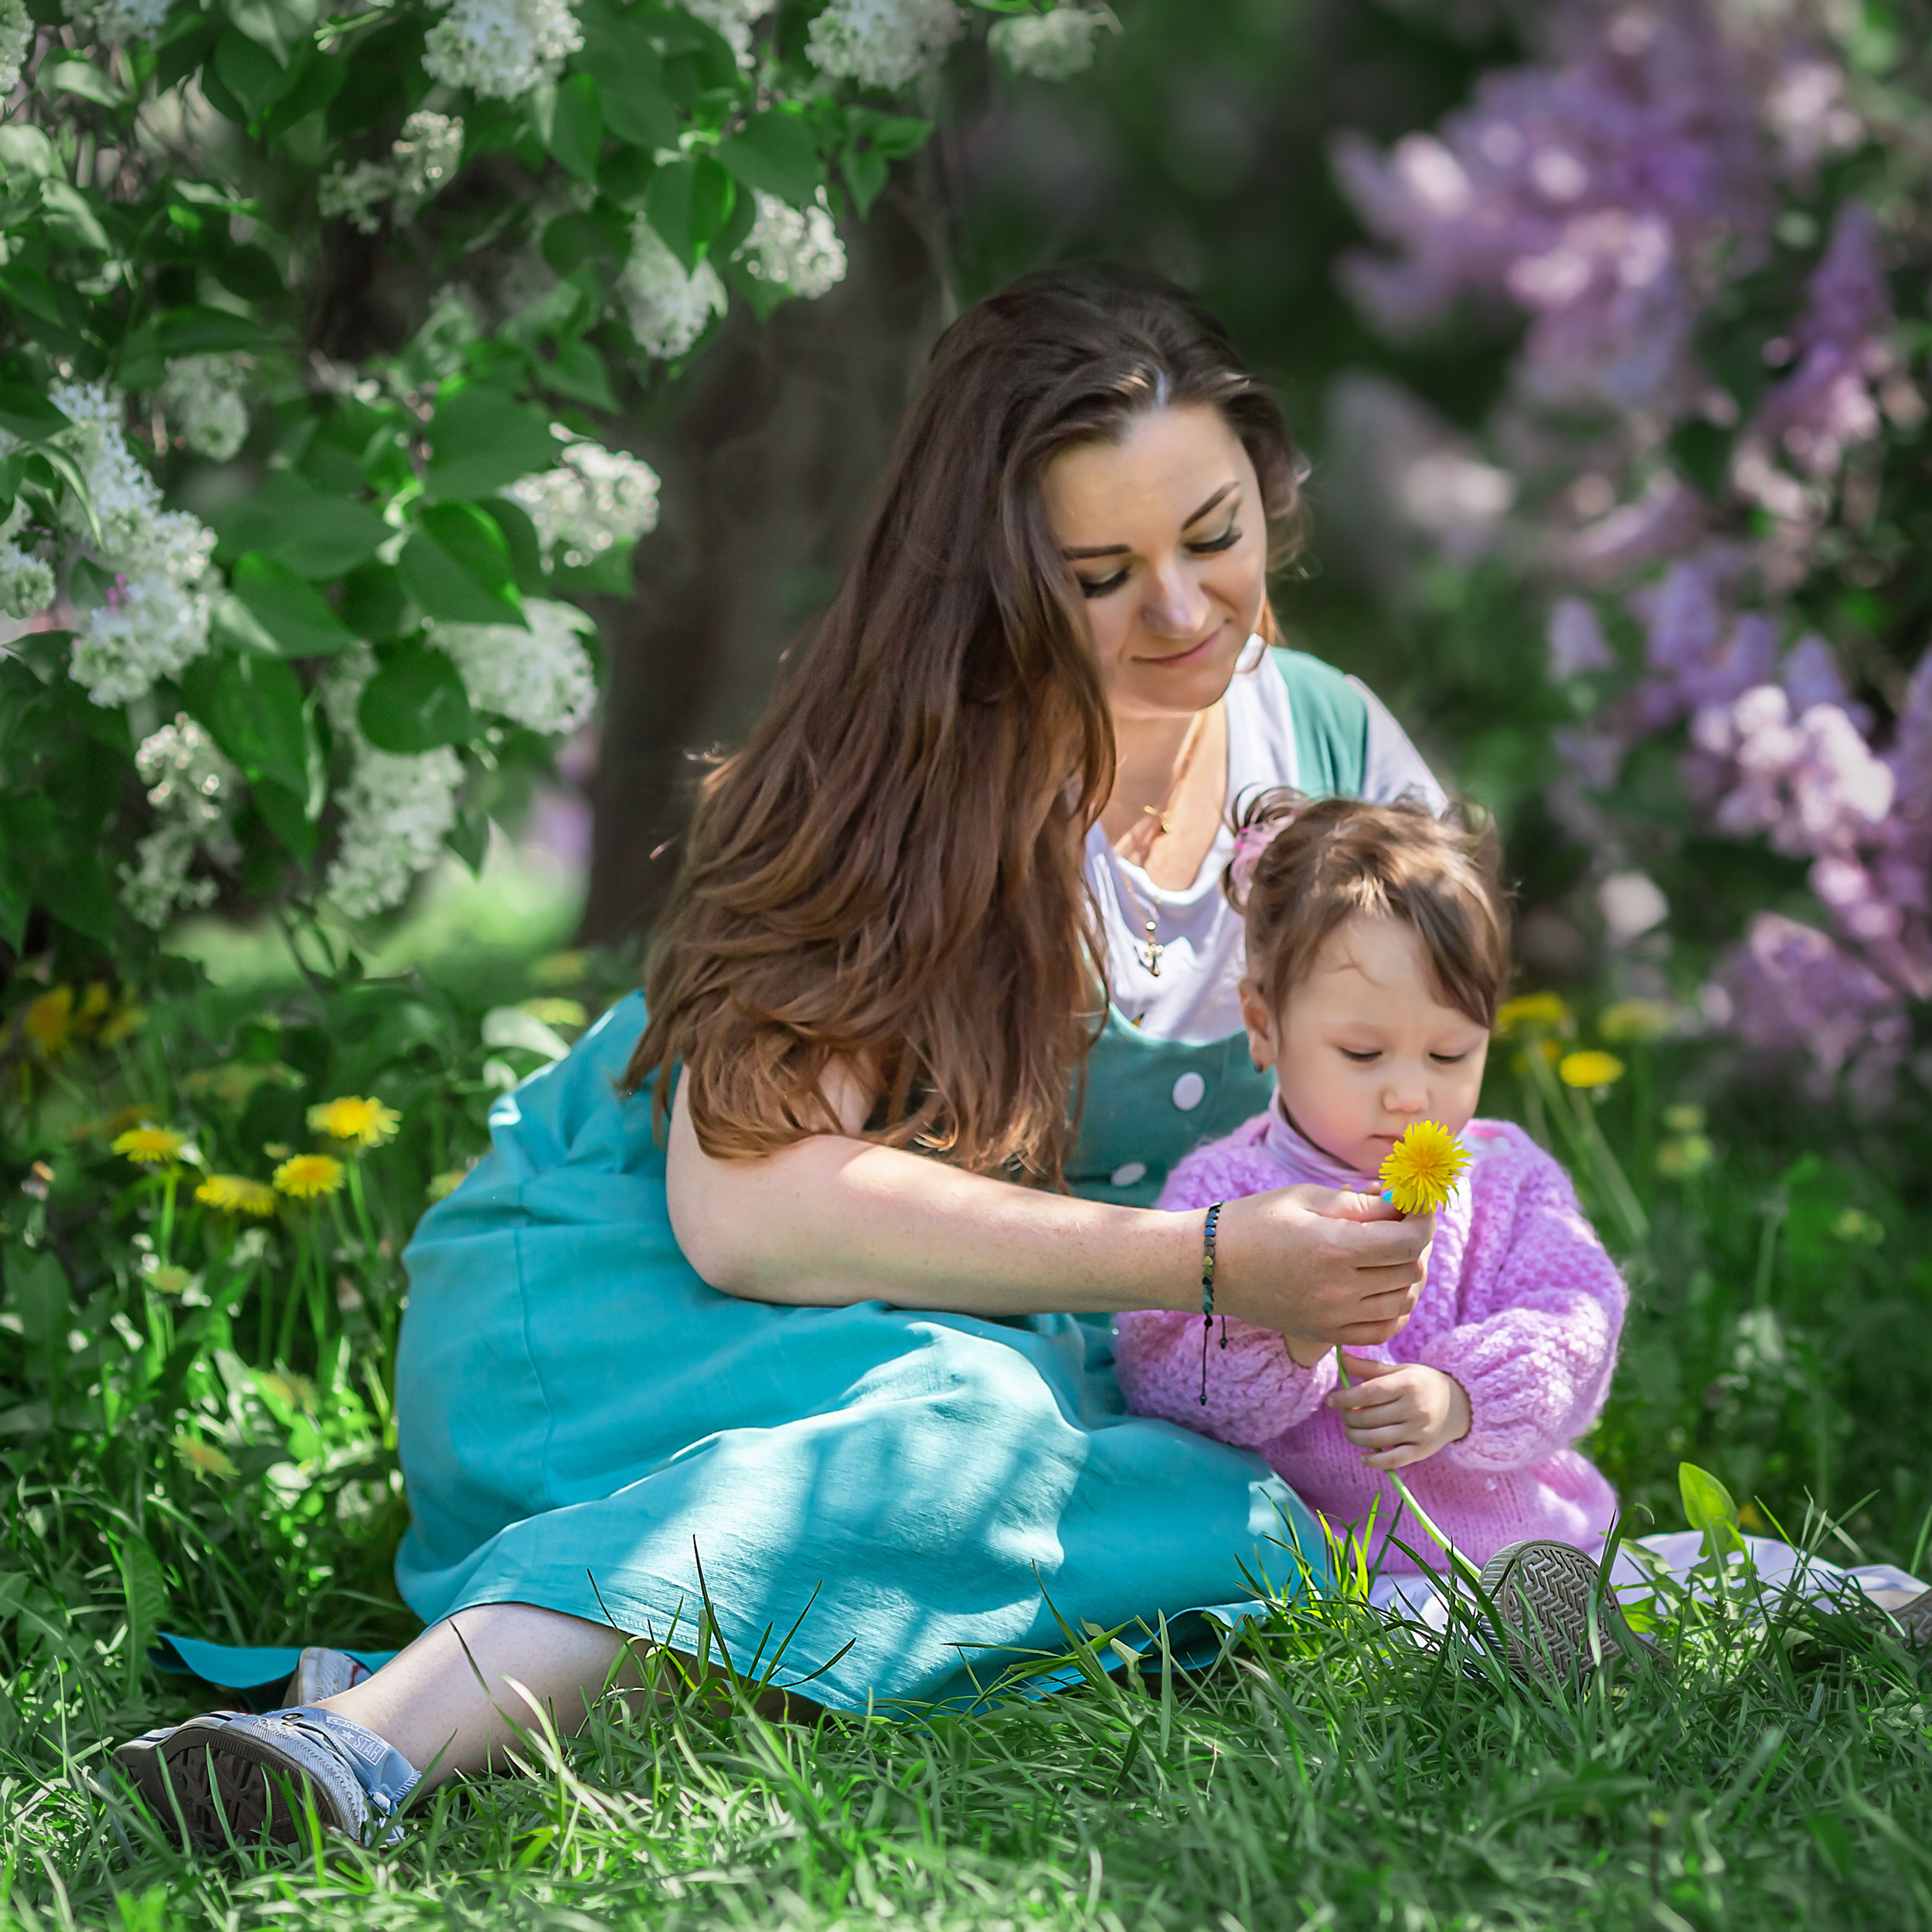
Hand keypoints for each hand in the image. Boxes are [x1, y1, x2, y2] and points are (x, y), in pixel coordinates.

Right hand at [1217, 1186, 1433, 1350]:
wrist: (1209, 1266)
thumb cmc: (1254, 1221)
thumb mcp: (1306, 1198)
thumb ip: (1360, 1204)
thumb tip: (1403, 1204)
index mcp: (1334, 1248)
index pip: (1408, 1240)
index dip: (1425, 1219)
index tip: (1421, 1204)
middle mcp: (1338, 1289)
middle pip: (1410, 1270)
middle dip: (1417, 1241)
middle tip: (1403, 1221)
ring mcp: (1332, 1317)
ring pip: (1403, 1301)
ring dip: (1409, 1274)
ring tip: (1392, 1251)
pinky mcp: (1325, 1334)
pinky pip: (1382, 1329)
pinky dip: (1396, 1308)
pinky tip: (1386, 1286)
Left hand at [1326, 1355, 1469, 1470]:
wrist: (1460, 1405)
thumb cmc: (1423, 1384)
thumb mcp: (1400, 1371)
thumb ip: (1370, 1368)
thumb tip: (1342, 1359)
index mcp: (1407, 1384)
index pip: (1367, 1393)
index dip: (1344, 1398)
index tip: (1330, 1400)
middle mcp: (1414, 1408)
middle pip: (1368, 1417)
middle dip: (1348, 1417)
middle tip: (1344, 1413)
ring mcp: (1419, 1432)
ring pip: (1375, 1439)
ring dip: (1355, 1437)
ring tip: (1350, 1430)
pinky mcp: (1422, 1451)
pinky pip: (1393, 1461)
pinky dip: (1374, 1462)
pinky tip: (1363, 1456)